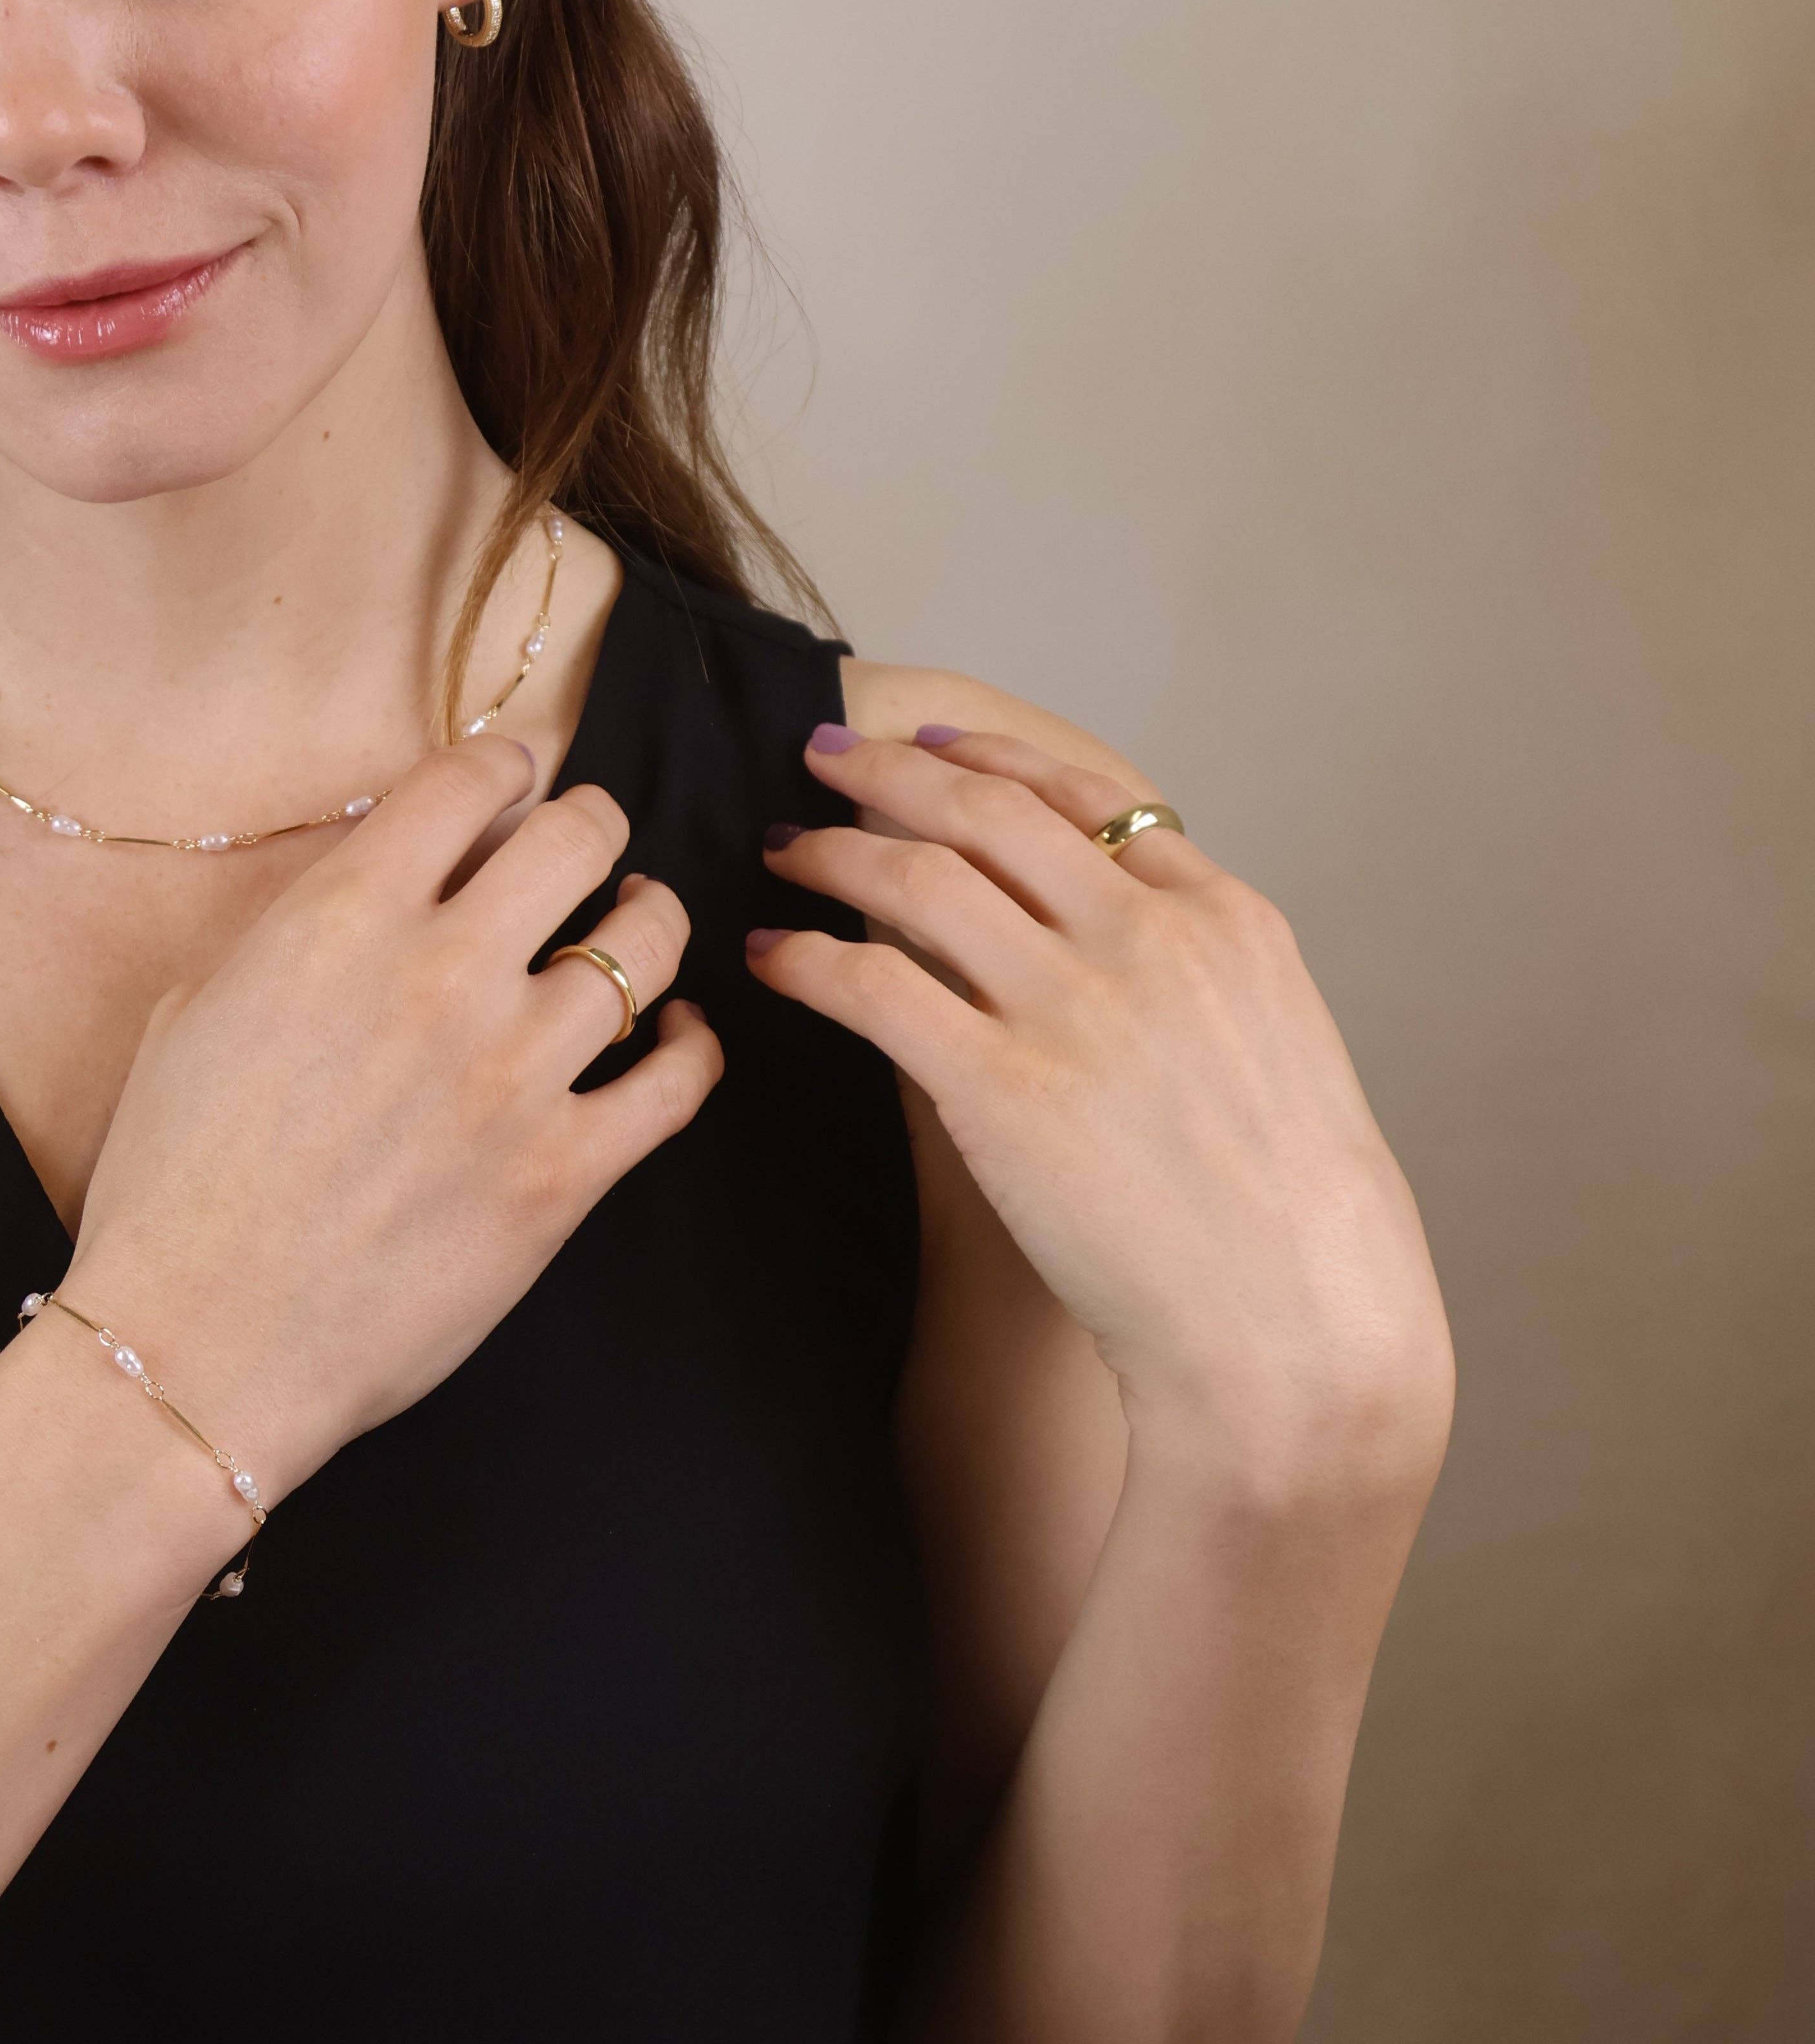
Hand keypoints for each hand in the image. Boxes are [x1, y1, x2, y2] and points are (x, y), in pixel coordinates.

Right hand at [59, 734, 721, 1503]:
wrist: (197, 1342)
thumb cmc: (175, 1178)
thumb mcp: (199, 1006)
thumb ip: (301, 925)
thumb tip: (380, 880)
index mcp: (345, 917)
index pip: (472, 779)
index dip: (506, 765)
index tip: (514, 783)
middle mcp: (443, 974)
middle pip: (581, 836)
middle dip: (594, 825)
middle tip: (588, 846)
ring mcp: (516, 1074)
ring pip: (647, 944)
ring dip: (647, 922)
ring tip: (634, 925)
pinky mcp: (564, 1173)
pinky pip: (680, 1078)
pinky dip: (692, 1042)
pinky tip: (674, 1034)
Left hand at [751, 726, 1451, 1490]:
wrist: (1298, 1327)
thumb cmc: (1296, 1224)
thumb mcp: (1277, 1051)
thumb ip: (1198, 982)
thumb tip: (1124, 953)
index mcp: (1225, 922)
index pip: (1092, 797)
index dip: (995, 760)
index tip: (934, 742)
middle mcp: (1148, 939)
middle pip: (990, 811)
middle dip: (893, 771)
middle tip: (825, 755)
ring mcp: (1074, 1007)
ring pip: (918, 880)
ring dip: (835, 852)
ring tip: (782, 848)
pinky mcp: (1001, 1087)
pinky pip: (872, 988)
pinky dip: (809, 961)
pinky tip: (772, 959)